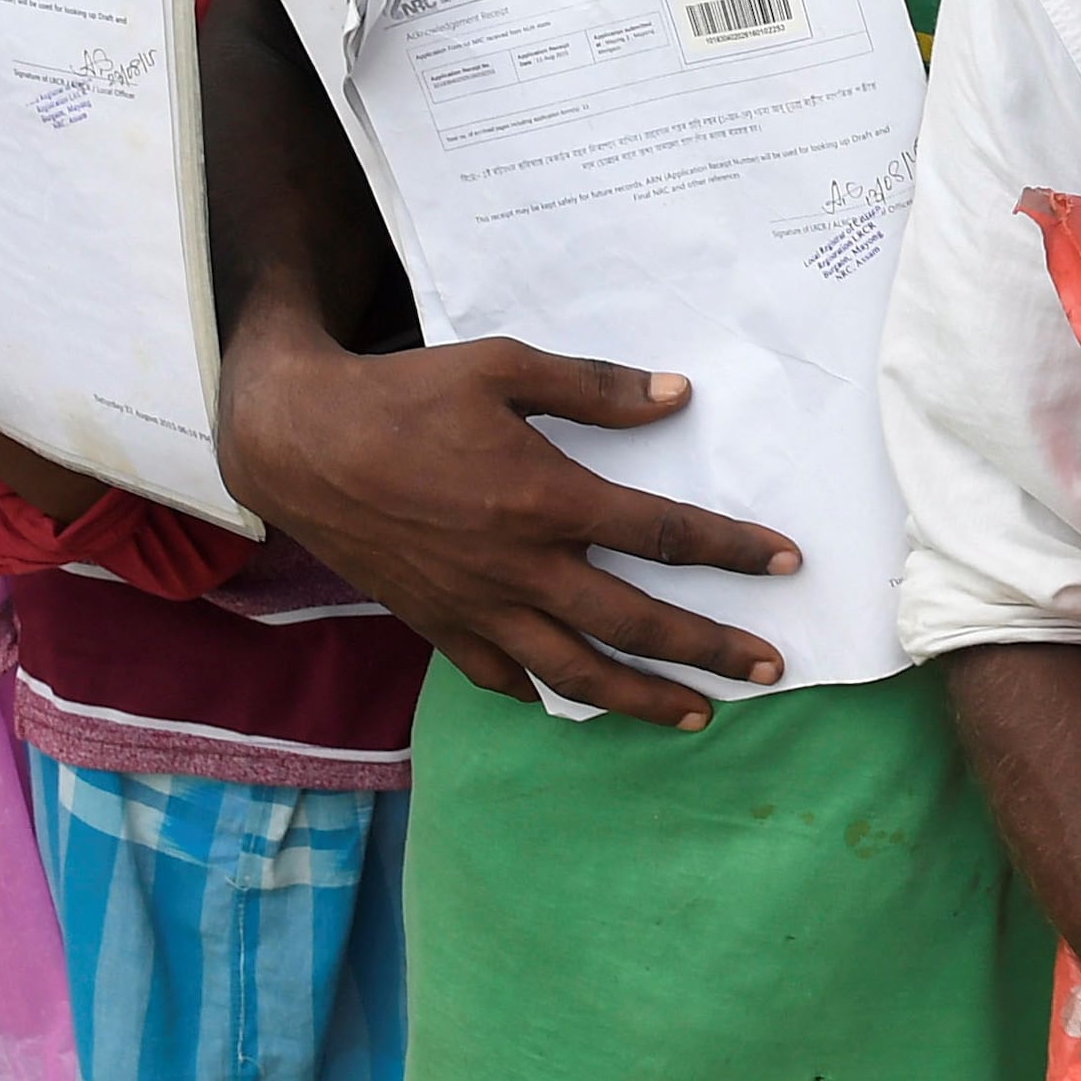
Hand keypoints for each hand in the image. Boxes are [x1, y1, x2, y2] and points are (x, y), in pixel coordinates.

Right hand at [216, 314, 795, 725]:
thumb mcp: (501, 366)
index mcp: (544, 499)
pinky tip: (573, 702)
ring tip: (697, 715)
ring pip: (574, 670)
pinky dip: (540, 694)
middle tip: (770, 667)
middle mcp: (518, 567)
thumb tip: (675, 396)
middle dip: (709, 649)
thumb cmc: (402, 395)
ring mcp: (475, 605)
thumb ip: (594, 387)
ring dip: (642, 698)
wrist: (296, 442)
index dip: (731, 550)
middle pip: (634, 624)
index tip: (785, 562)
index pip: (661, 535)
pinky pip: (498, 675)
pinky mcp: (435, 623)